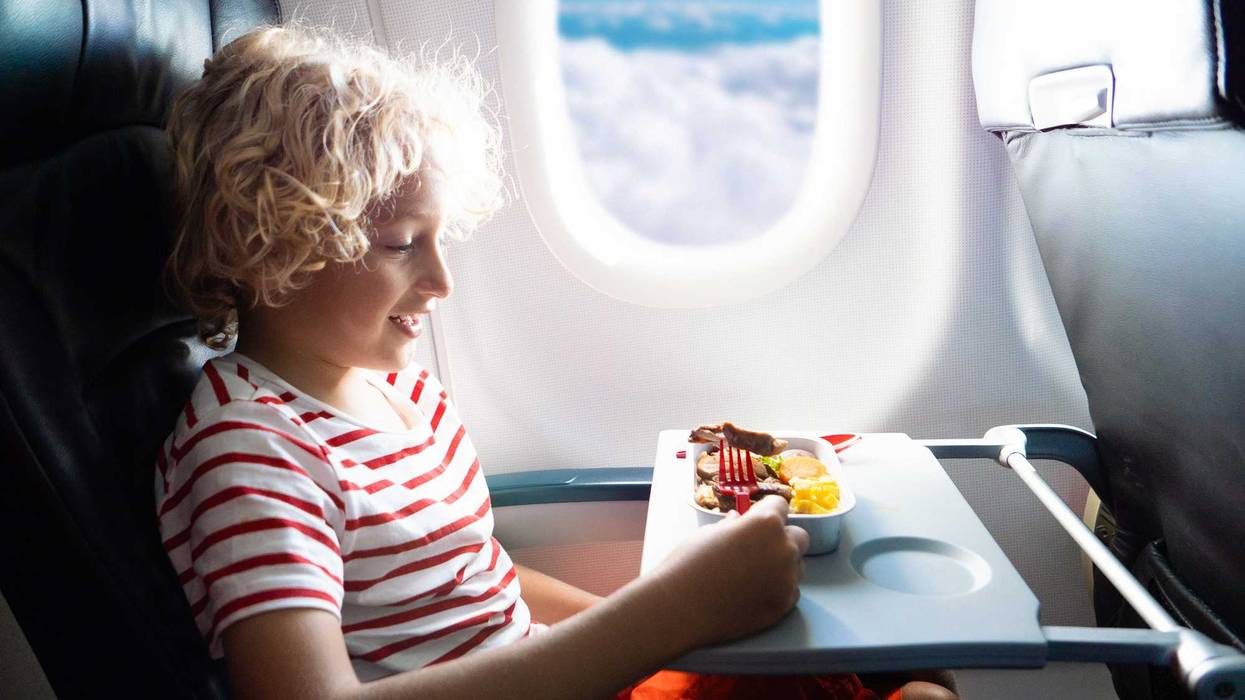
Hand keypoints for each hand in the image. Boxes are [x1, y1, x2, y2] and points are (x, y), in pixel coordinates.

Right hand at [652, 495, 808, 648]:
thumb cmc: (688, 563)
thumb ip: (733, 526)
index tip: (756, 520)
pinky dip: (779, 589)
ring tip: (754, 575)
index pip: (780, 505)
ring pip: (798, 565)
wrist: (680, 608)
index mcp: (766, 522)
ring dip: (783, 565)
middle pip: (799, 536)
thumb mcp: (709, 533)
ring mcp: (787, 579)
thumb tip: (738, 521)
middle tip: (758, 549)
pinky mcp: (785, 605)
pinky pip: (792, 590)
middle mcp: (784, 548)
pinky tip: (754, 593)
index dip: (766, 511)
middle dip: (782, 538)